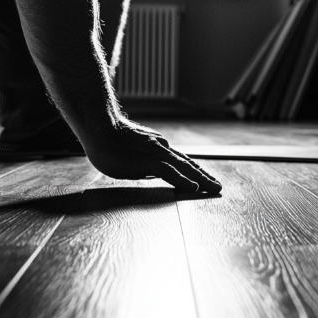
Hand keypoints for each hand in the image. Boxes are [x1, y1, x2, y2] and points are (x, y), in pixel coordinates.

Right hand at [85, 119, 221, 193]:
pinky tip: (194, 188)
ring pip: (184, 167)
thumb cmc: (109, 140)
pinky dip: (183, 180)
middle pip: (188, 163)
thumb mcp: (131, 152)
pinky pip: (170, 172)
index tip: (205, 178)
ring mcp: (156, 153)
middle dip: (204, 175)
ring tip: (214, 188)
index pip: (181, 160)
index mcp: (157, 146)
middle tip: (217, 186)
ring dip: (202, 179)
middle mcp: (161, 148)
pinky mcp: (148, 160)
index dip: (195, 169)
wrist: (99, 129)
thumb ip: (143, 159)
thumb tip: (149, 168)